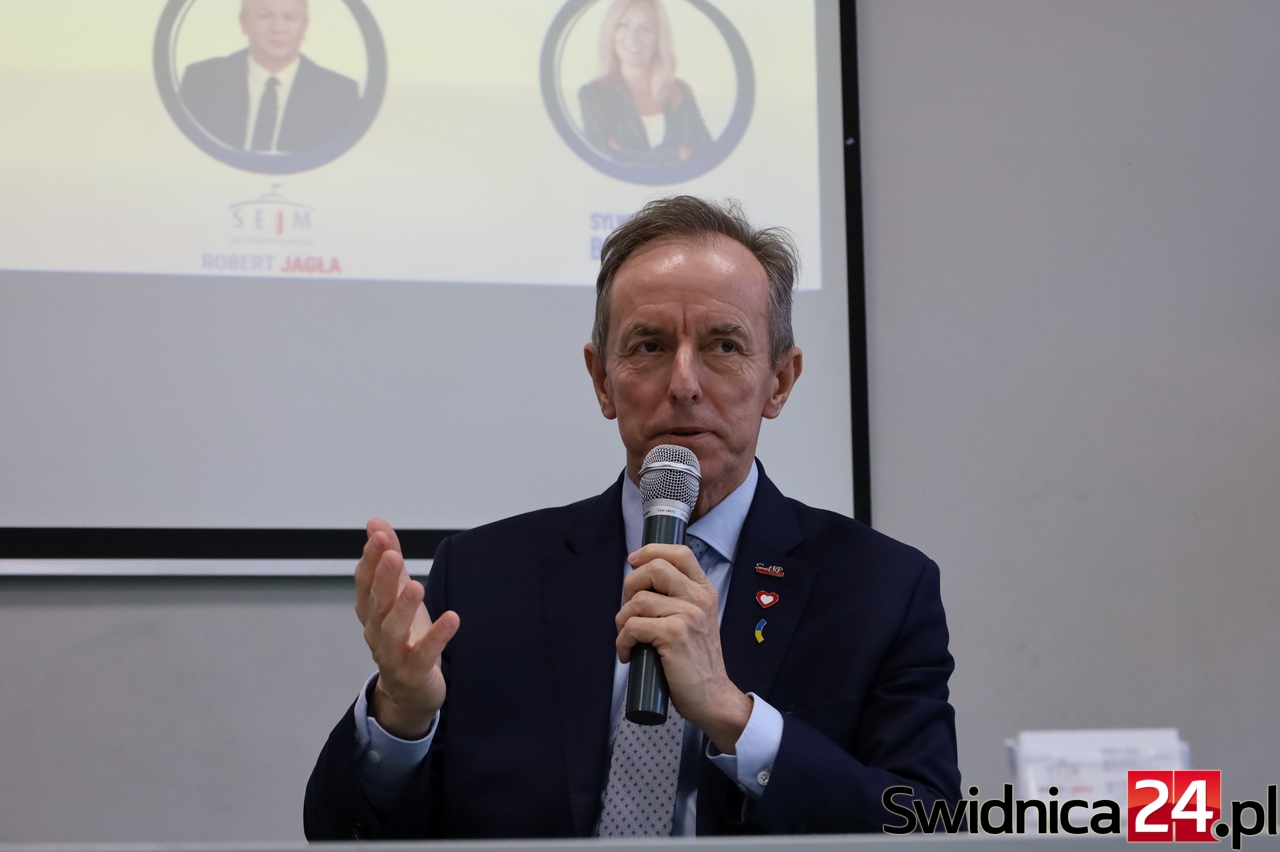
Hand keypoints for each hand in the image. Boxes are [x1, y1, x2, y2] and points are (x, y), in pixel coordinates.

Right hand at [354, 518, 459, 738]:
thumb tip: (375, 523)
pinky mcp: (413, 672)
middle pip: (376, 603)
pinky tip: (452, 618)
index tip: (378, 535)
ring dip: (403, 607)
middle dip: (382, 578)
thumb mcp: (397, 594)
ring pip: (392, 630)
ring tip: (416, 585)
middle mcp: (376, 631)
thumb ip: (388, 559)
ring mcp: (392, 654)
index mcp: (371, 610)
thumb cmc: (404, 635)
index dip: (370, 559)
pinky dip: (436, 637)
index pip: (365, 582)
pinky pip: (423, 654)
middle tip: (390, 554)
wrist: (409, 690)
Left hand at [615, 543, 752, 753]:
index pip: (680, 553)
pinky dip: (622, 641)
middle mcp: (699, 598)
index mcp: (705, 591)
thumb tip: (640, 585)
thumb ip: (678, 599)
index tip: (633, 561)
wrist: (712, 697)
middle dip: (629, 586)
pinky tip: (628, 653)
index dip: (651, 551)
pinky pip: (633, 626)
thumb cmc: (696, 662)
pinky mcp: (674, 634)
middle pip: (654, 568)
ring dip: (622, 620)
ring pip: (638, 601)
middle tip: (628, 609)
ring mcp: (688, 615)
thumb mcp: (696, 621)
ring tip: (628, 638)